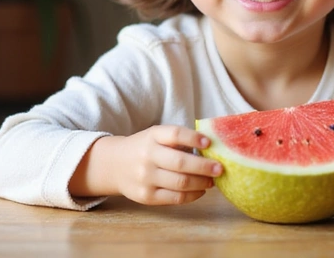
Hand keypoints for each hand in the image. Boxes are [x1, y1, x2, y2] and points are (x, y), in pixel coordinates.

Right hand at [108, 125, 222, 205]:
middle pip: (181, 162)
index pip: (175, 135)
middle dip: (204, 167)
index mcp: (152, 136)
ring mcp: (146, 178)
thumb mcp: (156, 136)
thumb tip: (211, 150)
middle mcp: (147, 156)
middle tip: (219, 168)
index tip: (209, 142)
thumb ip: (178, 140)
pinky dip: (192, 195)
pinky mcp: (146, 197)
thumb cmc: (145, 148)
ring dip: (202, 182)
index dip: (193, 138)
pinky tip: (201, 190)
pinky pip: (175, 198)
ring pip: (180, 182)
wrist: (114, 165)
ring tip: (212, 181)